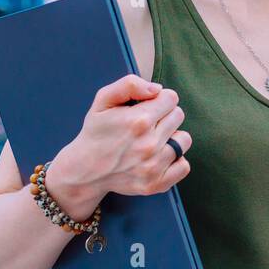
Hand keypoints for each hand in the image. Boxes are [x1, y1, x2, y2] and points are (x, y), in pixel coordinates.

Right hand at [46, 74, 191, 217]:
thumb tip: (157, 89)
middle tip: (145, 124)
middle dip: (164, 115)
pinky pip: (184, 165)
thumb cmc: (96, 131)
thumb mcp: (103, 100)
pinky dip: (175, 160)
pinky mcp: (156, 183)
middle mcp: (149, 144)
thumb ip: (130, 84)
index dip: (158, 99)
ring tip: (152, 140)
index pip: (171, 98)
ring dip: (171, 137)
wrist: (84, 169)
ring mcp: (153, 166)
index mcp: (138, 121)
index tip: (146, 107)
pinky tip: (158, 157)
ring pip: (184, 139)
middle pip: (178, 116)